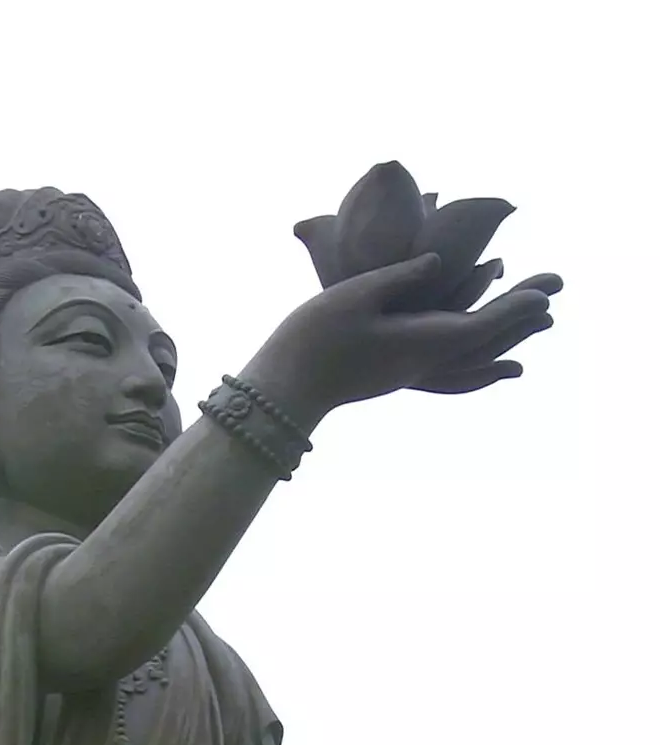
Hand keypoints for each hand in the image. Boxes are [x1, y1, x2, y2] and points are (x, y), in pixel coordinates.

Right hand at [302, 254, 559, 409]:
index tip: (545, 293)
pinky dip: (478, 368)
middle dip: (519, 321)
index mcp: (417, 344)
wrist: (284, 388)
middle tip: (553, 295)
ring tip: (533, 333)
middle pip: (483, 345)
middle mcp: (422, 364)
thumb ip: (398, 278)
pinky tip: (487, 366)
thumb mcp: (354, 295)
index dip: (514, 309)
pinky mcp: (396, 374)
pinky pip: (452, 372)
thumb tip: (437, 262)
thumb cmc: (313, 339)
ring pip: (470, 362)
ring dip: (503, 344)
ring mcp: (410, 373)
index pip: (478, 326)